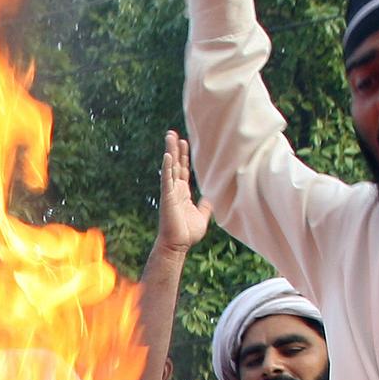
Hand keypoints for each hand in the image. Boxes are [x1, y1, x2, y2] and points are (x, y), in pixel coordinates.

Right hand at [157, 130, 212, 253]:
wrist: (178, 245)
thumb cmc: (188, 234)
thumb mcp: (202, 216)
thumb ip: (206, 205)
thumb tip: (212, 197)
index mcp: (183, 193)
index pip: (183, 170)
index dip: (184, 156)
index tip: (184, 142)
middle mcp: (175, 190)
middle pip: (175, 164)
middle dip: (175, 148)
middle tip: (173, 133)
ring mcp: (170, 192)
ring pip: (170, 167)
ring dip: (170, 151)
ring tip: (169, 136)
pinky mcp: (167, 197)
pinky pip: (167, 180)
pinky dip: (167, 168)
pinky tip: (167, 156)